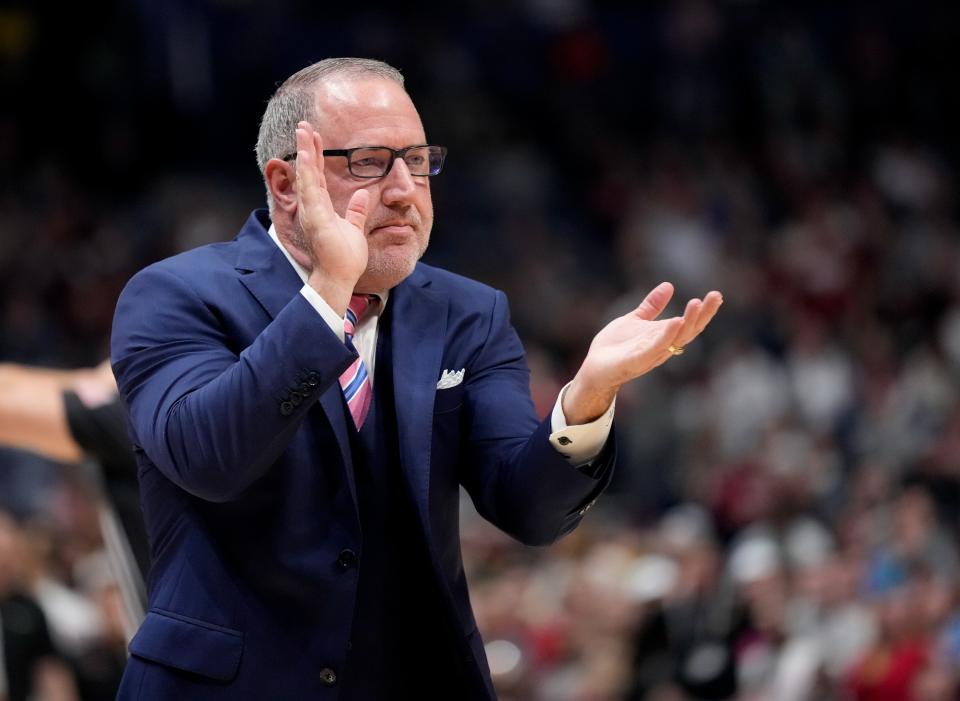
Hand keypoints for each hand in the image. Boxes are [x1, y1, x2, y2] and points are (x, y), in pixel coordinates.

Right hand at [294, 121, 369, 315]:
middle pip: (309, 171)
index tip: (315, 137)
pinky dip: (307, 172)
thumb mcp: (354, 228)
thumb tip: (361, 194)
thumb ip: (356, 210)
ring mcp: (312, 211)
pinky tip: (305, 155)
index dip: (316, 156)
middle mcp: (314, 207)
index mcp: (322, 208)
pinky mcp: (315, 218)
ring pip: (306, 176)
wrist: (341, 277)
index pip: (318, 177)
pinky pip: (310, 190)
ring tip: (303, 131)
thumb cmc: (344, 258)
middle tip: (304, 125)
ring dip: (304, 153)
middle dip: (307, 147)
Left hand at [562, 282, 722, 423]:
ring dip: (687, 322)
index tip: (717, 295)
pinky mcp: (636, 361)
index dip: (704, 311)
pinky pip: (654, 349)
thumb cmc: (615, 346)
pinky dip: (666, 337)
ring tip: (696, 304)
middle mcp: (663, 347)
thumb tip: (669, 285)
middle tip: (715, 297)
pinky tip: (675, 322)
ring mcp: (651, 355)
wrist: (594, 367)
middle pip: (688, 331)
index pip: (689, 323)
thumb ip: (652, 306)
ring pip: (675, 340)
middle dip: (703, 315)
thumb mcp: (635, 320)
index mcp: (664, 336)